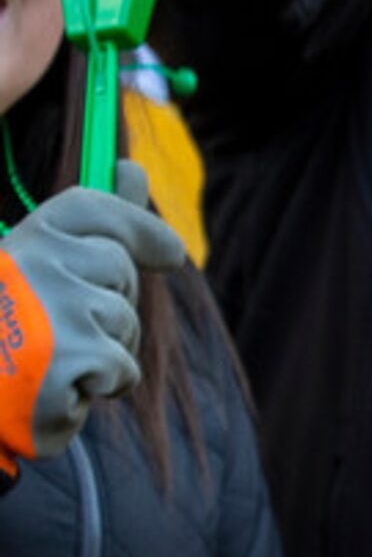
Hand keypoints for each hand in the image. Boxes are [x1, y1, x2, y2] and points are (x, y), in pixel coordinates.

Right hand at [2, 164, 187, 460]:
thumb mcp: (39, 271)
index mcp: (20, 243)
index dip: (137, 226)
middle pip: (120, 269)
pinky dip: (102, 386)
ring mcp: (55, 308)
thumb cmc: (6, 337)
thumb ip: (92, 223)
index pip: (90, 207)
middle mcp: (35, 264)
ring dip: (106, 349)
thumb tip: (132, 166)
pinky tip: (58, 389)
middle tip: (58, 330)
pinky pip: (123, 369)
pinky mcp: (74, 356)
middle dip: (110, 303)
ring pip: (126, 321)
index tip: (171, 252)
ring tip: (53, 361)